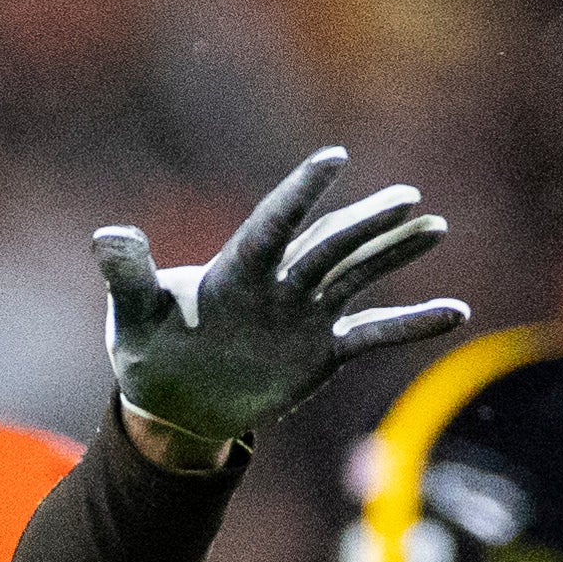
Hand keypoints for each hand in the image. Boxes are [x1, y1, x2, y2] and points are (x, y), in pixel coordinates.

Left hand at [95, 149, 462, 452]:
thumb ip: (128, 277)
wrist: (173, 403)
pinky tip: (456, 313)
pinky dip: (412, 326)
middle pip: (328, 247)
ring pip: (356, 276)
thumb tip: (107, 237)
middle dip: (366, 225)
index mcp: (236, 269)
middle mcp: (278, 284)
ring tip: (435, 226)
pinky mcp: (322, 350)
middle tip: (408, 200)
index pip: (275, 224)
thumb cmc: (148, 352)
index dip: (300, 193)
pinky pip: (374, 333)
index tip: (334, 158)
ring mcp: (305, 314)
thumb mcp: (132, 317)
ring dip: (394, 254)